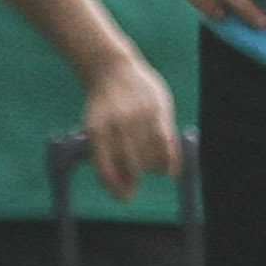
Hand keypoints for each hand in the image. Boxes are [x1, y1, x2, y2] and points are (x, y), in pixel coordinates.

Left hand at [78, 48, 179, 197]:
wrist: (112, 68)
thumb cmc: (104, 105)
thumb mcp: (95, 126)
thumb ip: (106, 155)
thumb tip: (122, 188)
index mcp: (97, 130)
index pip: (107, 169)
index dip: (117, 188)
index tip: (125, 198)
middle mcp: (118, 123)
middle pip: (132, 166)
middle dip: (133, 181)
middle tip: (133, 187)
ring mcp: (139, 115)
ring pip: (151, 156)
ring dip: (151, 168)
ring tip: (148, 165)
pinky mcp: (158, 108)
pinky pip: (167, 143)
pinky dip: (170, 160)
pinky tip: (169, 170)